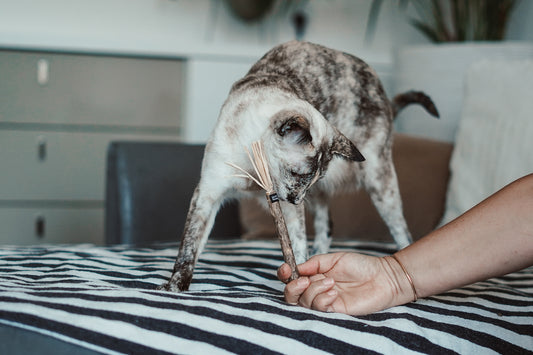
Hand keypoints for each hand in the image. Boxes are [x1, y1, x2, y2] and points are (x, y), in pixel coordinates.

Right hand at [278, 252, 410, 315]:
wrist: (383, 277)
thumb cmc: (362, 266)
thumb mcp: (335, 258)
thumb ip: (315, 263)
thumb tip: (296, 268)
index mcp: (314, 275)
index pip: (292, 278)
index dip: (284, 274)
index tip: (286, 269)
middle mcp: (316, 290)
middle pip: (291, 295)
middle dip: (293, 287)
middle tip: (304, 280)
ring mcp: (325, 301)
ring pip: (304, 302)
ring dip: (314, 291)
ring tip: (330, 282)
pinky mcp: (335, 312)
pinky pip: (319, 309)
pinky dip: (322, 300)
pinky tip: (334, 292)